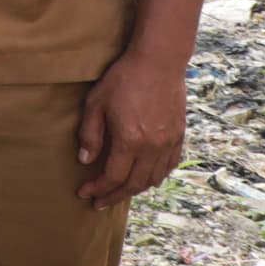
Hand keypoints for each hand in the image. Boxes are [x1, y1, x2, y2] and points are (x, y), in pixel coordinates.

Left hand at [76, 47, 188, 208]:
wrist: (158, 62)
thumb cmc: (123, 79)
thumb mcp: (96, 103)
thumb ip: (90, 134)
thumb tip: (85, 161)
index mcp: (131, 140)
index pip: (113, 176)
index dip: (98, 188)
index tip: (84, 193)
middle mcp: (153, 147)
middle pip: (134, 184)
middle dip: (114, 196)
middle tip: (99, 203)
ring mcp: (169, 143)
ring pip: (153, 178)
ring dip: (135, 190)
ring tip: (119, 192)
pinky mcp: (179, 136)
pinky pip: (169, 166)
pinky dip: (156, 177)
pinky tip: (145, 178)